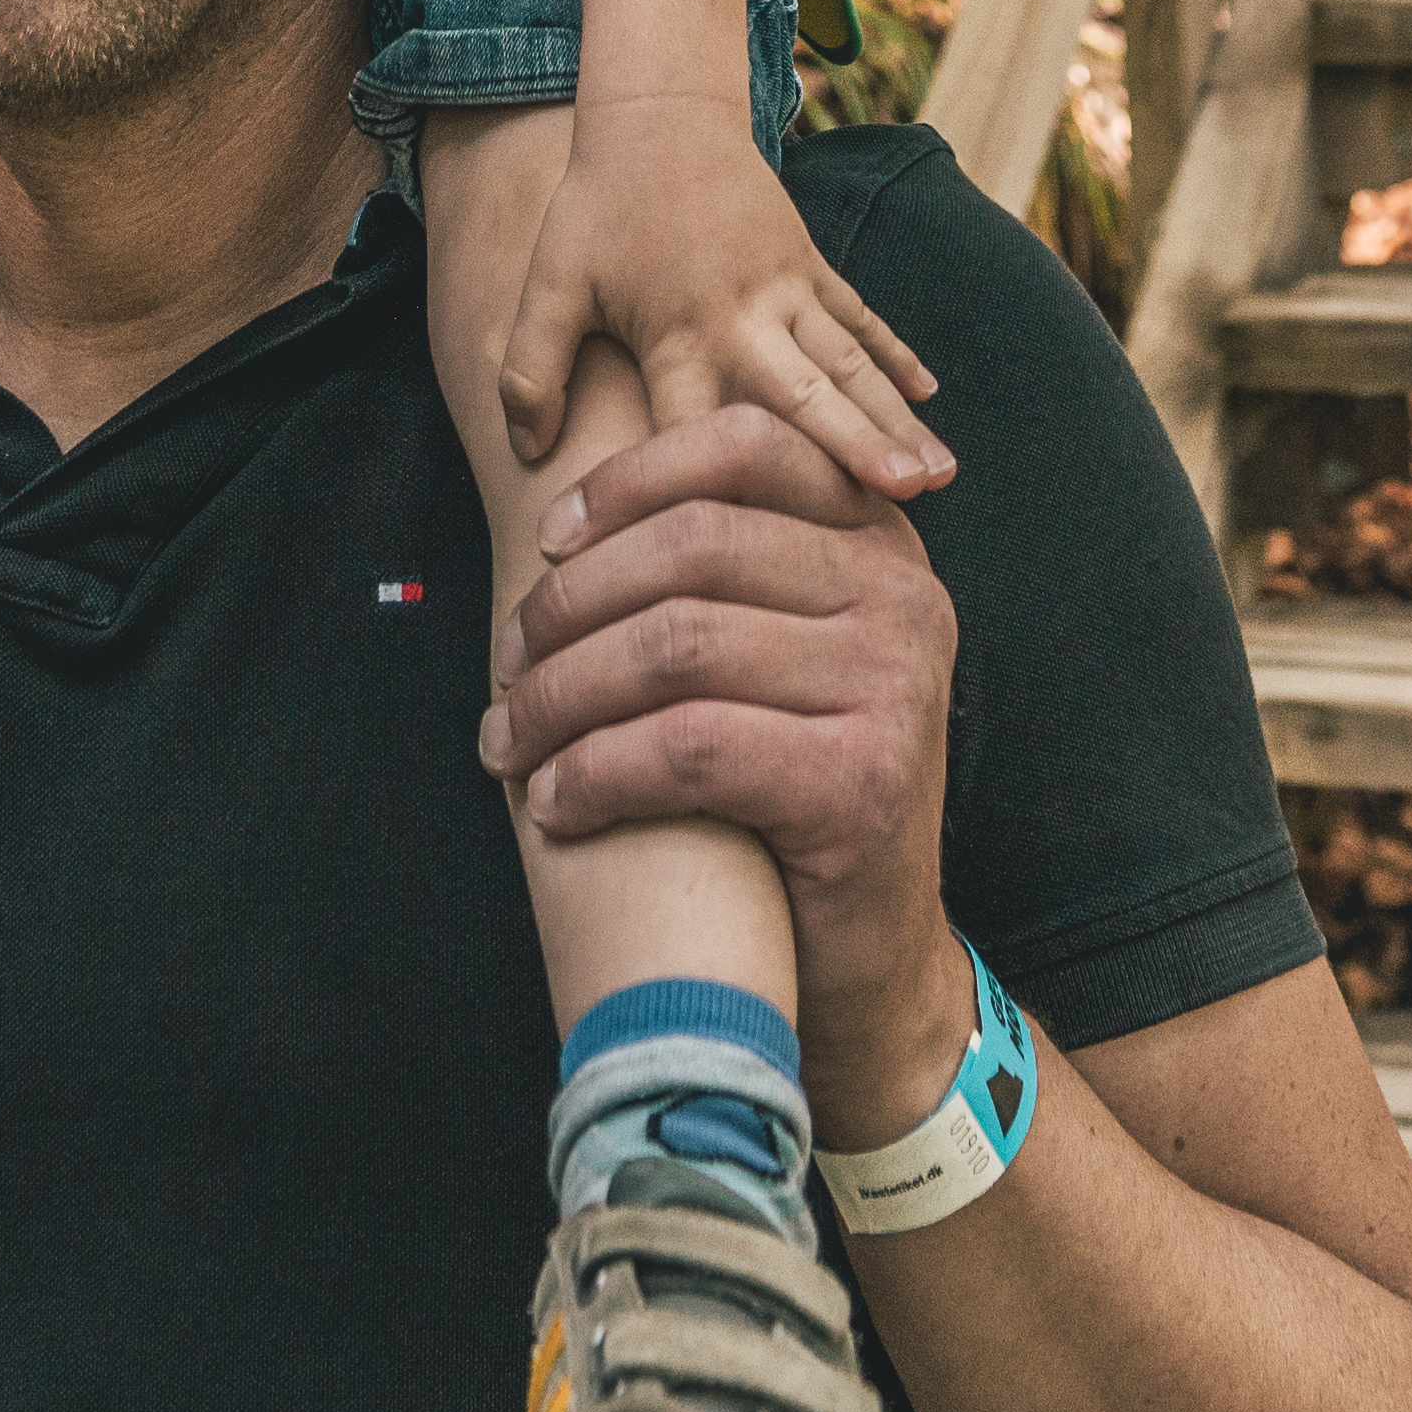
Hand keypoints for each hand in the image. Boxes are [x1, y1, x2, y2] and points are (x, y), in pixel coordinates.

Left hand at [482, 401, 976, 1120]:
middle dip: (571, 604)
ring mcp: (894, 686)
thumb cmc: (790, 796)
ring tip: (508, 739)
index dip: (630, 481)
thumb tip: (565, 520)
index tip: (549, 541)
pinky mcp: (860, 782)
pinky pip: (685, 747)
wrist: (869, 963)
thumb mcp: (780, 657)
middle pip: (693, 547)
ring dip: (560, 696)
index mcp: (883, 542)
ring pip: (675, 645)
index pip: (746, 448)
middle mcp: (905, 596)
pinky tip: (552, 804)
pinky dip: (594, 772)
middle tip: (505, 667)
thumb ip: (723, 575)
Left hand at [484, 104, 950, 496]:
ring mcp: (787, 287)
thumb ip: (529, 372)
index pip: (701, 427)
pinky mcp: (809, 263)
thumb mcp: (549, 285)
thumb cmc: (597, 208)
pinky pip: (860, 316)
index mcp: (678, 332)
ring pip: (852, 362)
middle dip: (857, 447)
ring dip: (895, 415)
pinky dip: (896, 354)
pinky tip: (930, 397)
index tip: (760, 546)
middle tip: (906, 498)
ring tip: (938, 474)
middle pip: (807, 394)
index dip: (726, 486)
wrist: (658, 113)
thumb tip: (527, 456)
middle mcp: (744, 315)